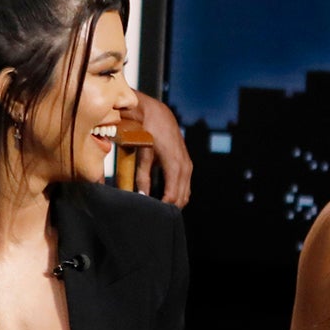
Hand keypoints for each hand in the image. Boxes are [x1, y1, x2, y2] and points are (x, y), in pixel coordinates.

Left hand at [130, 92, 191, 206]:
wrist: (156, 113)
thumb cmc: (146, 131)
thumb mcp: (142, 154)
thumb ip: (142, 176)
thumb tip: (141, 196)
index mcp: (174, 165)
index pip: (172, 195)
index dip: (163, 208)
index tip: (152, 214)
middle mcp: (185, 166)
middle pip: (181, 197)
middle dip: (170, 208)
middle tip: (155, 215)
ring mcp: (187, 164)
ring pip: (185, 193)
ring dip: (175, 202)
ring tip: (159, 209)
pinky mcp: (186, 163)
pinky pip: (185, 185)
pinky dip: (177, 193)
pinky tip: (166, 198)